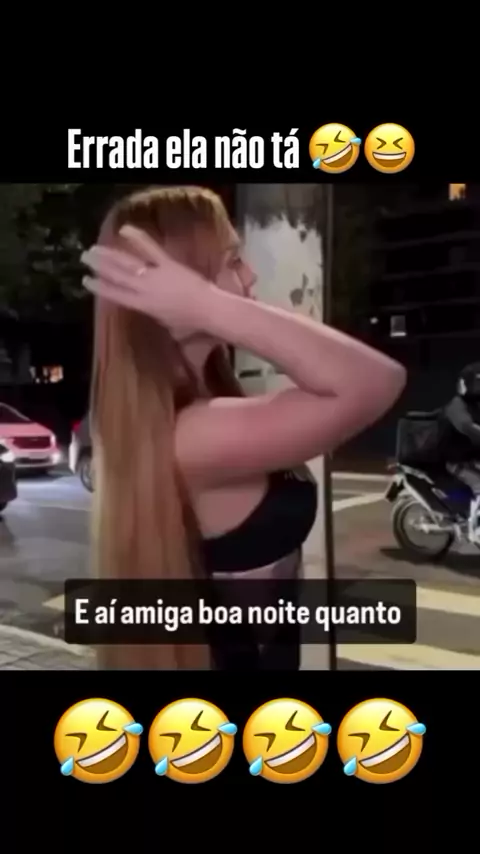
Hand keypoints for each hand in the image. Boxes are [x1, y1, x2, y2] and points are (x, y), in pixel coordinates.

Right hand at [81, 225, 215, 328]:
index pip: (115, 295)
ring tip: (94, 249)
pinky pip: (149, 248)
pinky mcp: (166, 263)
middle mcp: (143, 289)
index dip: (99, 287)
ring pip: (126, 263)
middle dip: (99, 266)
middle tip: (85, 258)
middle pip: (116, 276)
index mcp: (142, 306)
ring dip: (109, 255)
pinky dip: (137, 237)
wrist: (207, 309)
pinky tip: (124, 229)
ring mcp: (154, 274)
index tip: (86, 280)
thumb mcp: (167, 323)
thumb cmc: (190, 322)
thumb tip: (149, 305)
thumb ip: (154, 312)